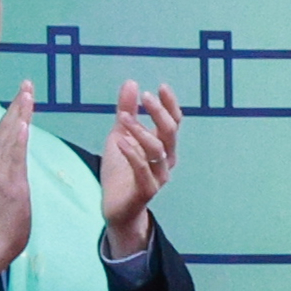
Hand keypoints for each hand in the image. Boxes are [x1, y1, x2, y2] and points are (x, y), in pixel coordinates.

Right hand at [0, 85, 37, 283]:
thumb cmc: (4, 217)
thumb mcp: (7, 185)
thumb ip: (9, 167)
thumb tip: (14, 153)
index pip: (5, 130)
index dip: (14, 110)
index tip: (24, 91)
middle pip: (6, 127)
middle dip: (18, 104)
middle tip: (28, 83)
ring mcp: (1, 173)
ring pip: (10, 138)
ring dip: (19, 114)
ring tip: (27, 94)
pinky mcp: (9, 185)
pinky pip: (14, 159)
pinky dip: (17, 140)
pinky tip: (22, 124)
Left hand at [97, 81, 179, 258]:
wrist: (116, 208)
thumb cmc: (121, 172)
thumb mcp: (120, 135)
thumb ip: (126, 111)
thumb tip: (132, 83)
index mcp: (163, 147)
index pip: (174, 123)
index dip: (170, 105)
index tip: (161, 87)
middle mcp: (166, 161)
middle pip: (170, 133)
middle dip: (159, 113)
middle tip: (146, 96)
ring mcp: (158, 177)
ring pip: (157, 150)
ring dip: (141, 131)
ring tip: (124, 118)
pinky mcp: (146, 190)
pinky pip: (142, 170)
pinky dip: (132, 154)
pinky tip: (120, 141)